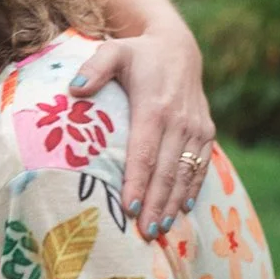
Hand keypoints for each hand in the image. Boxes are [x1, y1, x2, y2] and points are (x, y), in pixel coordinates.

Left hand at [70, 27, 214, 238]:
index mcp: (154, 106)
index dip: (136, 183)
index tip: (127, 208)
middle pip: (165, 170)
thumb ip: (94, 68)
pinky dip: (192, 189)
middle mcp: (179, 120)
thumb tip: (73, 89)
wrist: (178, 46)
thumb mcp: (113, 51)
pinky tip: (182, 210)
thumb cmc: (137, 55)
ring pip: (185, 172)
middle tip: (144, 232)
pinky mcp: (206, 131)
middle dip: (154, 203)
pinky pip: (200, 166)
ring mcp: (196, 127)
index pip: (144, 152)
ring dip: (173, 203)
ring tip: (159, 229)